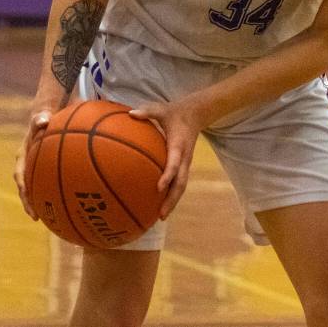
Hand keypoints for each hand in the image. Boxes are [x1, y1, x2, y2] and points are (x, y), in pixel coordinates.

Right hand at [13, 109, 52, 218]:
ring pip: (36, 187)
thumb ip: (41, 118)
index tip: (28, 201)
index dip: (23, 188)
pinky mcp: (45, 168)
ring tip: (50, 217)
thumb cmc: (45, 117)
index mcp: (23, 155)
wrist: (47, 116)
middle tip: (36, 217)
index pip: (20, 175)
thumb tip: (42, 120)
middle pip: (25, 187)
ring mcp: (35, 167)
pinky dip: (55, 191)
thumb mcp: (42, 116)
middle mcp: (27, 164)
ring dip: (41, 201)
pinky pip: (49, 181)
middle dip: (29, 202)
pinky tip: (67, 201)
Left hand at [129, 100, 201, 218]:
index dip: (168, 175)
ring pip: (181, 186)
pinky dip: (171, 195)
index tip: (158, 188)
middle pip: (181, 182)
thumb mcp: (161, 109)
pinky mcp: (183, 166)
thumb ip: (147, 111)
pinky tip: (159, 205)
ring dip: (173, 202)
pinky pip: (178, 183)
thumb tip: (131, 113)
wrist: (196, 114)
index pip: (175, 163)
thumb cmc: (174, 113)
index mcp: (179, 145)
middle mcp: (185, 157)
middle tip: (161, 215)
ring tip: (160, 217)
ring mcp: (185, 163)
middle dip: (172, 199)